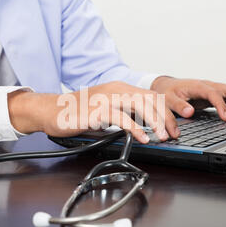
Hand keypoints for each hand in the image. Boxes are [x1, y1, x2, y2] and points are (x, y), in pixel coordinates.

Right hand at [7, 82, 180, 143]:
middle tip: (173, 133)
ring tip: (162, 136)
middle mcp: (116, 89)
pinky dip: (135, 128)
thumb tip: (144, 126)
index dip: (165, 111)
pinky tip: (142, 138)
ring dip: (155, 122)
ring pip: (140, 105)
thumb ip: (125, 114)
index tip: (173, 127)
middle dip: (165, 117)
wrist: (52, 110)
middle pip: (150, 99)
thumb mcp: (107, 110)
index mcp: (120, 88)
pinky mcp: (97, 109)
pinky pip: (121, 118)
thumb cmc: (78, 112)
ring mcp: (107, 98)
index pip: (151, 96)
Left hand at [150, 77, 225, 121]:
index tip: (225, 118)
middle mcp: (207, 85)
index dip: (221, 105)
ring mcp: (212, 89)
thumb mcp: (168, 99)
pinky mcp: (214, 95)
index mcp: (197, 86)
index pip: (213, 93)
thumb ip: (178, 105)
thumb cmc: (167, 93)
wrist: (167, 86)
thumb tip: (190, 112)